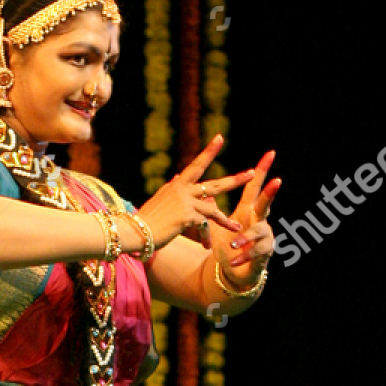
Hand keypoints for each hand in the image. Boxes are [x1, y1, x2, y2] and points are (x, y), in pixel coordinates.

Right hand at [135, 134, 254, 250]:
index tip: (220, 138)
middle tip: (252, 173)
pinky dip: (206, 237)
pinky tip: (208, 247)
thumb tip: (176, 177)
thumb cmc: (145, 219)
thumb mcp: (160, 200)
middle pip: (215, 184)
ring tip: (237, 227)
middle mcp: (183, 190)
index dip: (209, 151)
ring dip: (225, 221)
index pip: (196, 164)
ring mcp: (186, 202)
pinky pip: (204, 226)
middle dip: (235, 180)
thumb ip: (171, 189)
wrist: (134, 231)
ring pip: (213, 210)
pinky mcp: (187, 216)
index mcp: (177, 185)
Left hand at [211, 149, 280, 290]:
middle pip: (265, 203)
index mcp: (248, 212)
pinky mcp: (263, 255)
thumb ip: (212, 210)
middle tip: (277, 180)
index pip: (254, 188)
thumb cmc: (228, 247)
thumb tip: (205, 190)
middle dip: (271, 193)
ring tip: (234, 244)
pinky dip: (242, 257)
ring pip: (259, 232)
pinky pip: (255, 253)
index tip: (270, 153)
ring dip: (245, 237)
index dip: (261, 171)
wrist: (233, 274)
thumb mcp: (218, 227)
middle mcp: (260, 222)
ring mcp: (264, 238)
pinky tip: (232, 261)